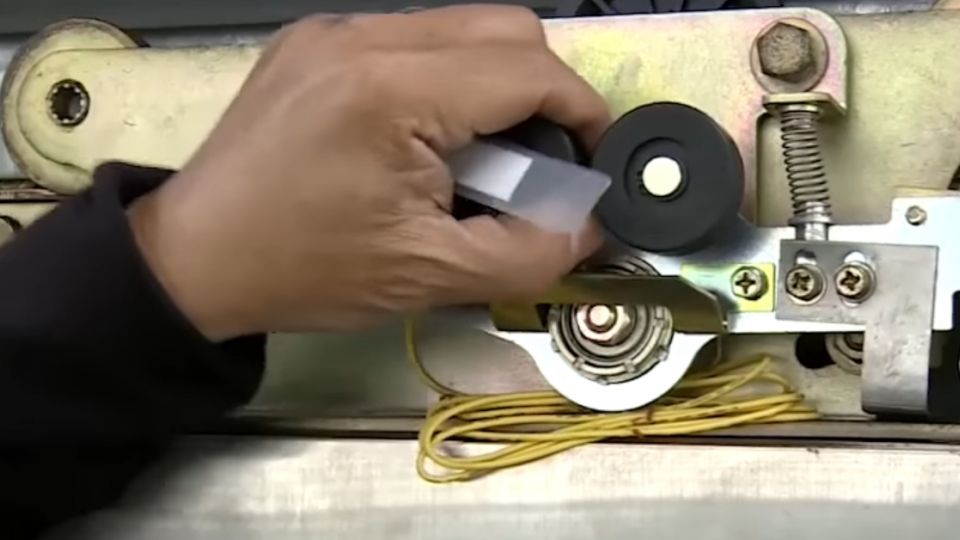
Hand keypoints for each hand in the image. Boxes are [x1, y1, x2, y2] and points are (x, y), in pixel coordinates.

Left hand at [128, 6, 610, 340]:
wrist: (194, 259)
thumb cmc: (305, 270)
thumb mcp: (428, 277)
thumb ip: (528, 253)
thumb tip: (590, 228)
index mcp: (393, 89)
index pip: (527, 68)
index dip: (582, 110)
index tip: (594, 157)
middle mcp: (363, 36)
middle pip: (503, 26)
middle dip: (543, 89)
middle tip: (540, 158)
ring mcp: (332, 30)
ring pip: (458, 28)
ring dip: (492, 83)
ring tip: (479, 154)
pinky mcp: (313, 40)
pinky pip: (409, 38)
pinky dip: (443, 79)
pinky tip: (425, 136)